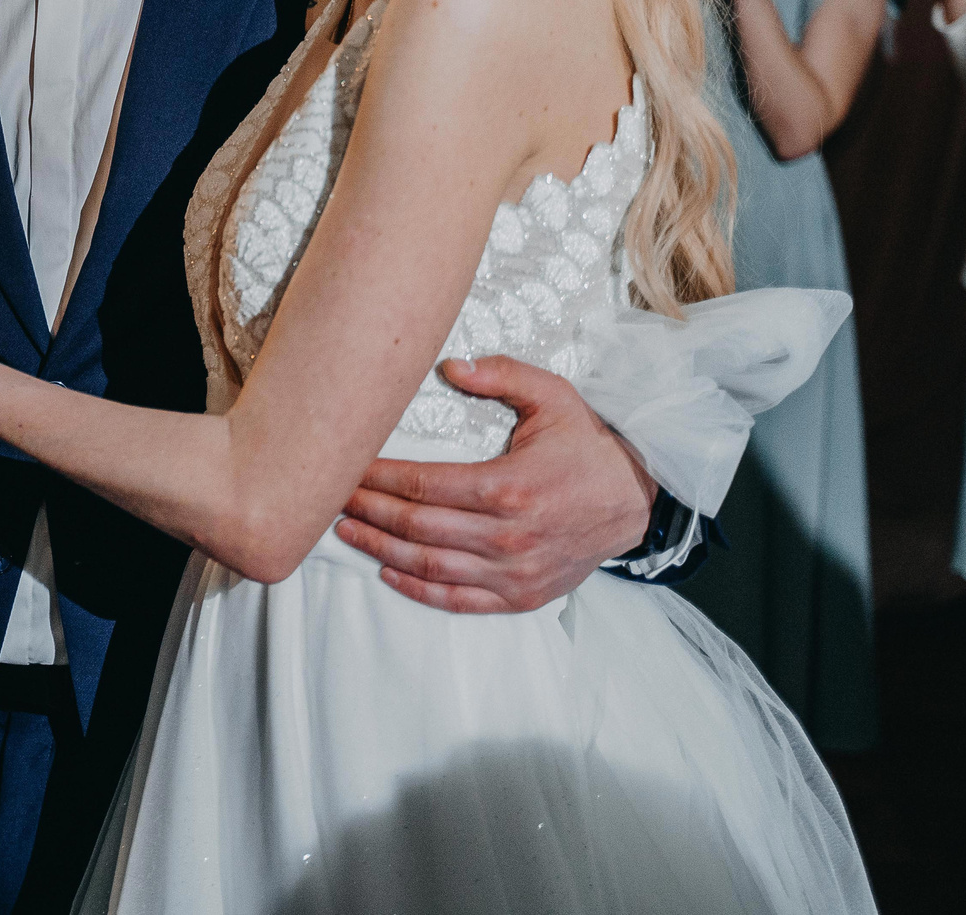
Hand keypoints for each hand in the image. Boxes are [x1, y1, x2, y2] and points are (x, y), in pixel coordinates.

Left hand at [333, 356, 656, 612]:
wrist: (633, 499)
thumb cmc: (586, 446)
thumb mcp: (553, 396)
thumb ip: (501, 376)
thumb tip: (451, 365)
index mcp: (509, 486)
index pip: (422, 485)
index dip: (377, 478)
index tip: (347, 467)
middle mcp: (508, 535)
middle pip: (417, 526)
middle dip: (368, 511)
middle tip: (332, 497)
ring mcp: (515, 572)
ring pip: (429, 565)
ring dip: (381, 550)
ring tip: (347, 532)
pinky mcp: (522, 595)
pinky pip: (459, 600)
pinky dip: (418, 590)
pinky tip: (388, 571)